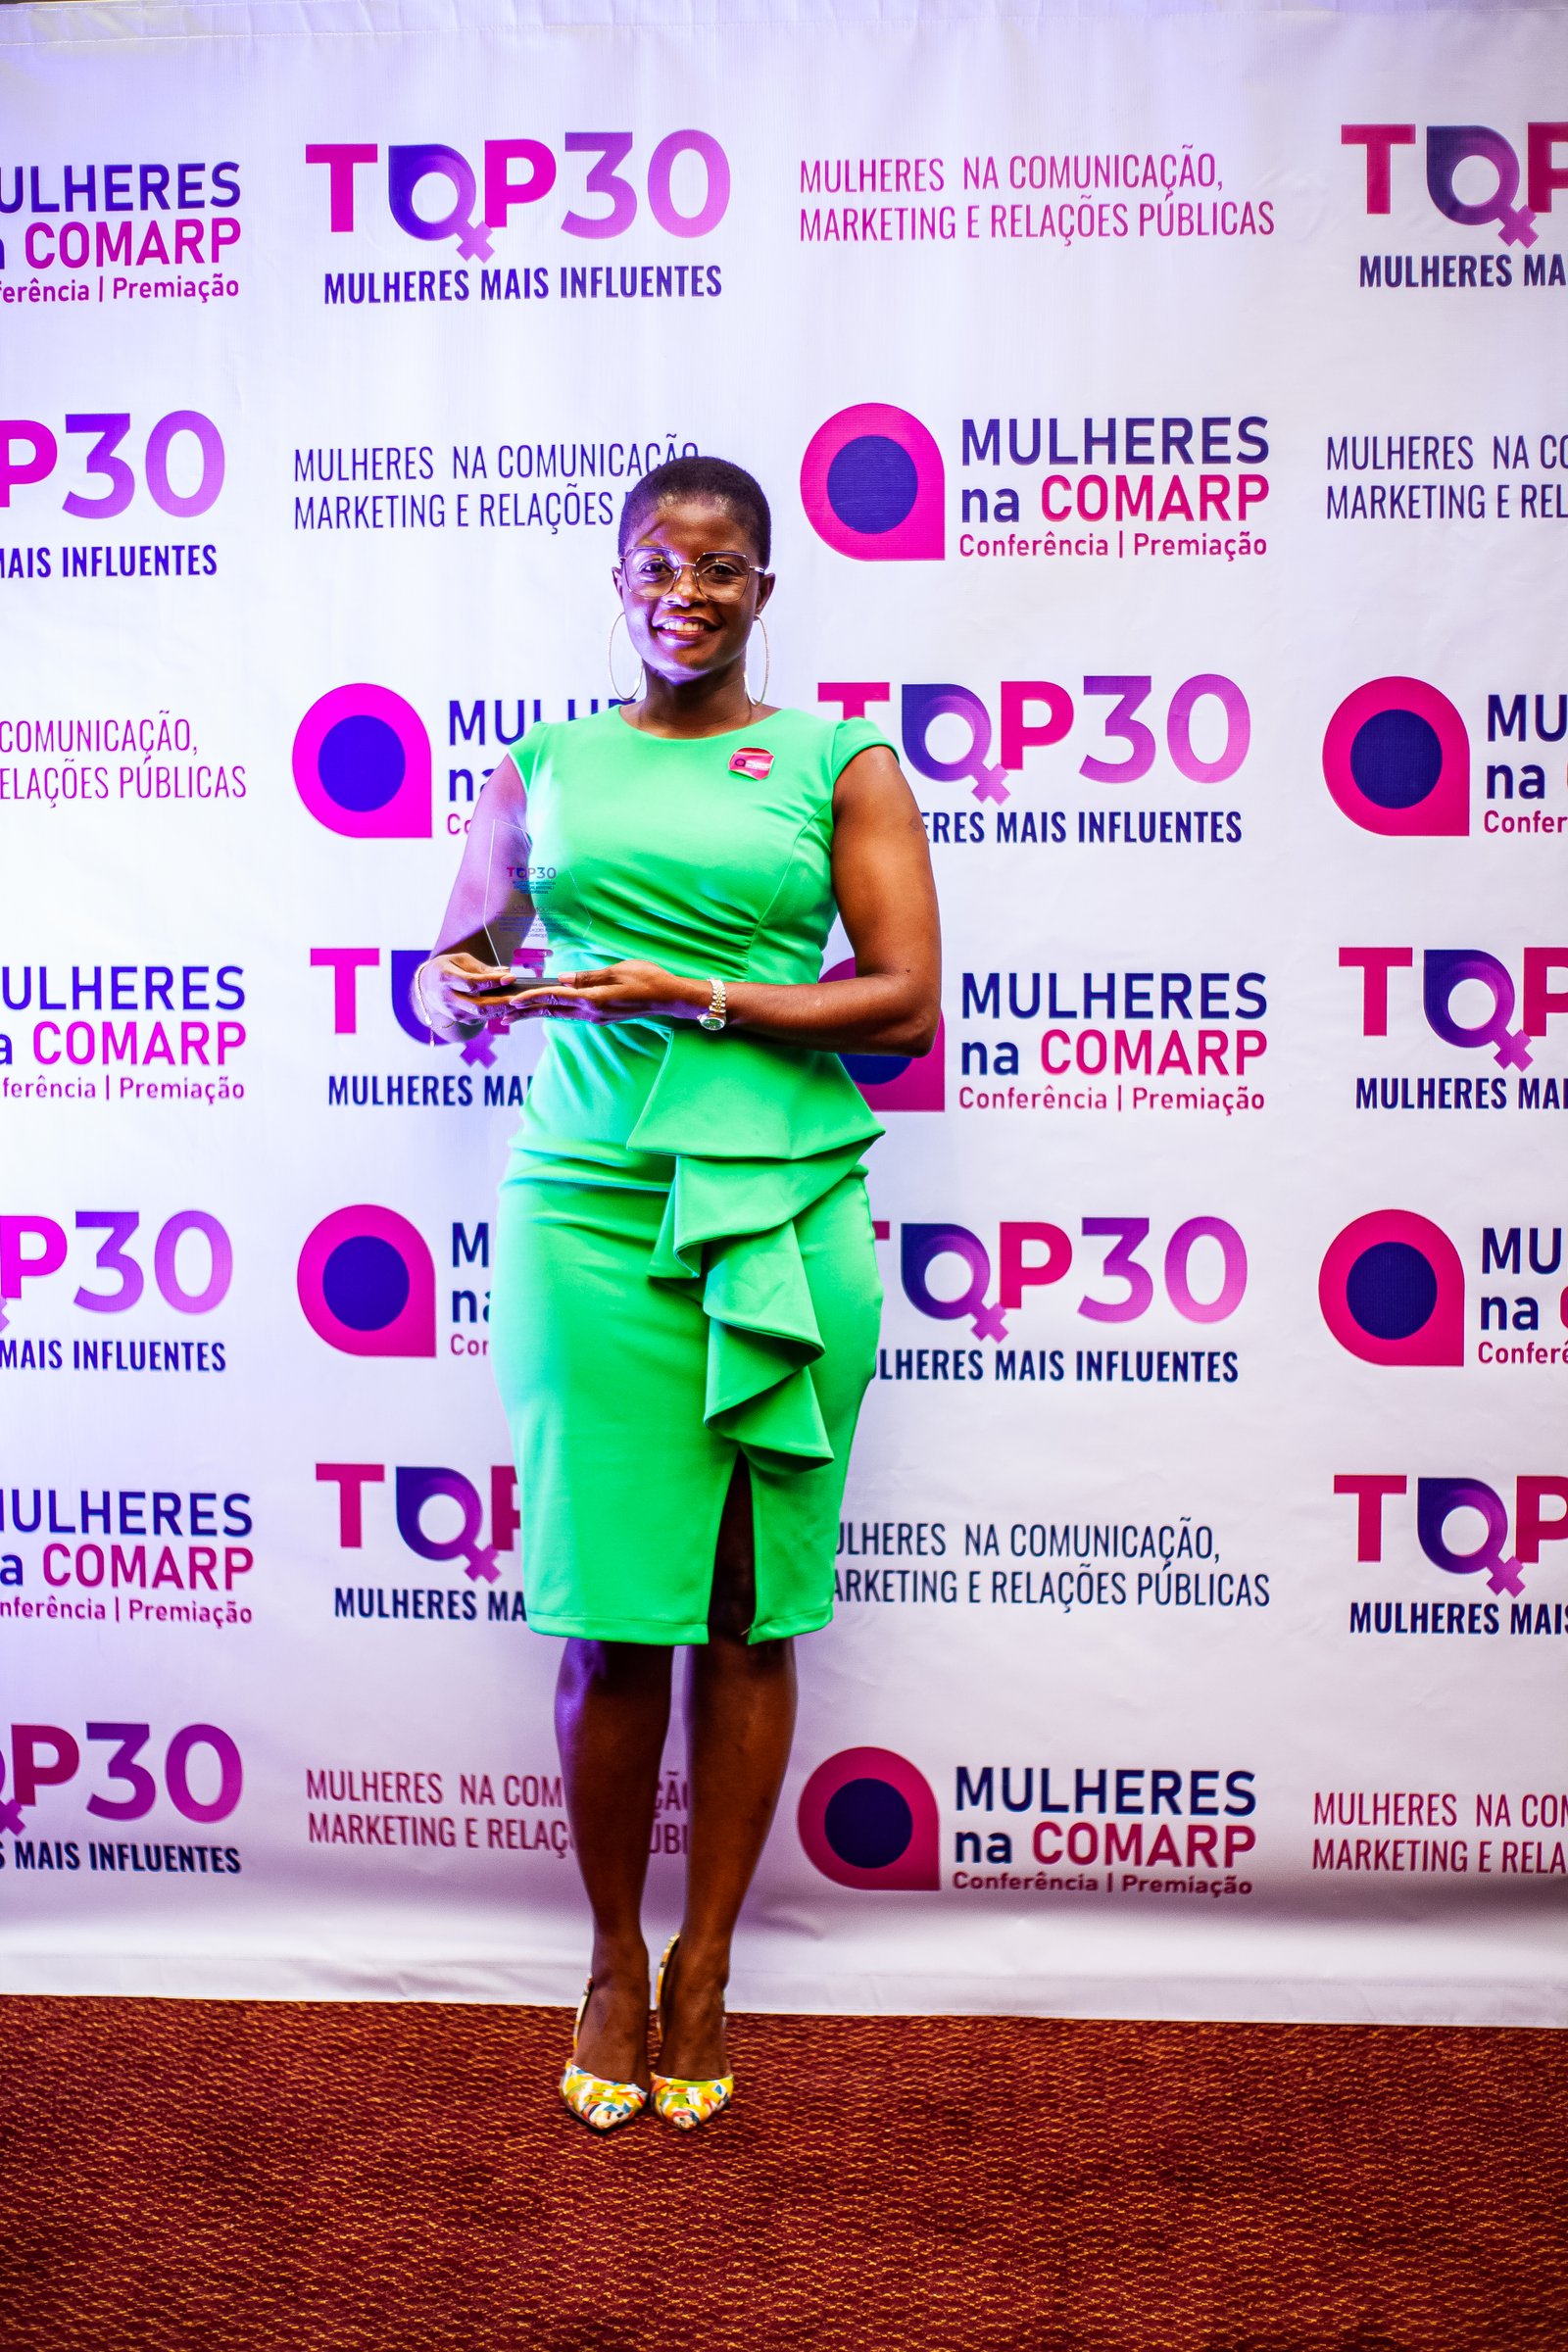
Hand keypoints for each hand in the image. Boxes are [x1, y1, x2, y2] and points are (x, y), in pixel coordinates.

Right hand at [417, 950, 531, 1035]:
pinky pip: (481, 1019)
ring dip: (502, 1011)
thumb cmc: (448, 967)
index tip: (511, 978)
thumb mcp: (461, 960)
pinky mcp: (459, 1019)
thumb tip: (506, 973)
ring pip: (480, 1015)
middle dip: (502, 1003)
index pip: (472, 983)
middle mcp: (447, 998)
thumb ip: (482, 968)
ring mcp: (452, 1012)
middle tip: (520, 997)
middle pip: (478, 1006)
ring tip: (519, 1003)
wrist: (427, 985)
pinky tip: (510, 1008)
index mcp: (445, 978)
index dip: (492, 981)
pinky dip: (496, 1014)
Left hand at [508, 961, 708, 1023]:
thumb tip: (562, 977)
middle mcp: (591, 1012)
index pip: (555, 997)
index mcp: (593, 999)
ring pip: (560, 1015)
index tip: (512, 1000)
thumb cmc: (648, 979)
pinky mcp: (602, 1016)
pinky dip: (554, 1012)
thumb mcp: (617, 970)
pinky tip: (546, 1011)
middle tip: (502, 1015)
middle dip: (525, 1012)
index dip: (531, 998)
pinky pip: (571, 1015)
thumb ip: (588, 976)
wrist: (670, 997)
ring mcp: (596, 1017)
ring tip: (516, 1016)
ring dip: (537, 1014)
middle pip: (551, 1011)